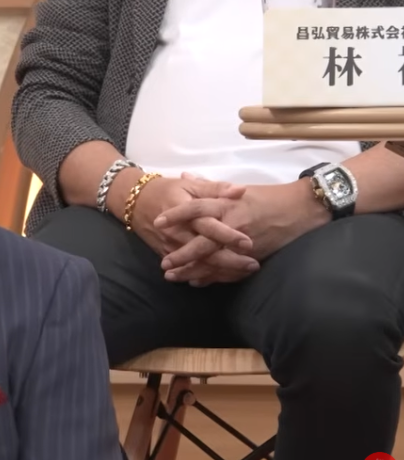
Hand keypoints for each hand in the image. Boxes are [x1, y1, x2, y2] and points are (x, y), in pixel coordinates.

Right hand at [125, 175, 255, 277]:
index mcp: (185, 212)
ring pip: (197, 264)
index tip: (248, 243)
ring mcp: (170, 245)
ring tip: (243, 274)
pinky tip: (222, 279)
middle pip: (204, 251)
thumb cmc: (167, 190)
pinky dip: (203, 276)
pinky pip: (186, 269)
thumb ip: (215, 188)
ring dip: (220, 271)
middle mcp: (178, 232)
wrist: (134, 201)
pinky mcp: (166, 253)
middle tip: (253, 264)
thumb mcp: (189, 185)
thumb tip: (240, 191)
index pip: (208, 226)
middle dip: (229, 260)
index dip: (227, 235)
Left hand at [156, 177, 327, 282]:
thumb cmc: (268, 196)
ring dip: (193, 271)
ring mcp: (244, 243)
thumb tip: (185, 177)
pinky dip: (213, 277)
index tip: (158, 222)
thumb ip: (209, 186)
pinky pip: (230, 270)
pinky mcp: (254, 256)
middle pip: (202, 242)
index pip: (196, 208)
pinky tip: (198, 281)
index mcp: (227, 204)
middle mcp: (233, 224)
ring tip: (174, 277)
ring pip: (213, 261)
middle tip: (163, 263)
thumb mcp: (237, 188)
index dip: (177, 215)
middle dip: (181, 255)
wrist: (302, 209)